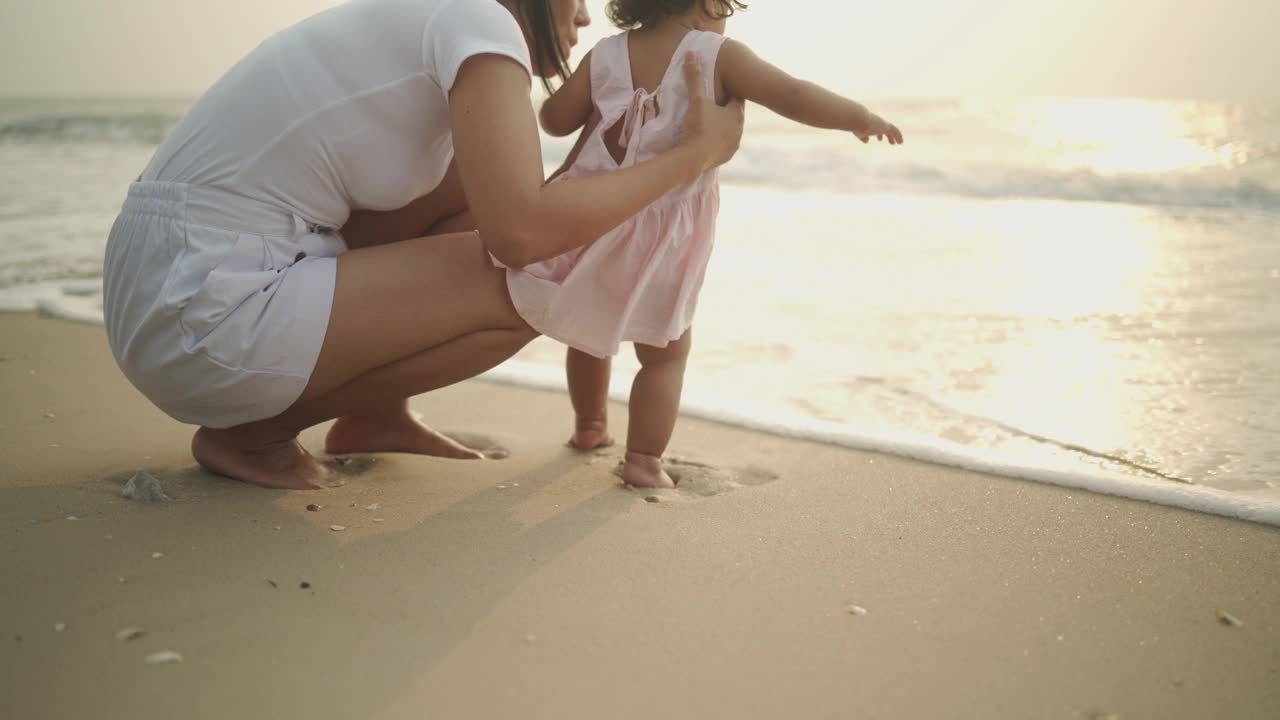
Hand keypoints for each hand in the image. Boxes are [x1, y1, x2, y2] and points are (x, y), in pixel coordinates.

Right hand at [681, 52, 745, 169]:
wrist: (693, 158)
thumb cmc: (698, 126)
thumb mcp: (696, 99)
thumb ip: (695, 77)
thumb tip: (691, 53)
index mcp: (736, 114)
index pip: (736, 98)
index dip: (728, 92)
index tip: (720, 89)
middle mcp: (739, 130)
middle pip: (733, 115)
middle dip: (724, 110)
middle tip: (712, 105)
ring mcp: (734, 145)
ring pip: (729, 131)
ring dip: (721, 126)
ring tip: (708, 122)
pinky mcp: (726, 157)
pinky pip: (723, 145)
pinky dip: (716, 140)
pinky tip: (707, 138)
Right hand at [854, 113, 903, 144]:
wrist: (858, 119)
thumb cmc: (856, 125)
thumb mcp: (858, 132)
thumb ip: (862, 136)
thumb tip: (867, 141)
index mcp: (871, 122)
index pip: (877, 128)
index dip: (879, 134)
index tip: (880, 139)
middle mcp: (877, 122)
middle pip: (885, 128)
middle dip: (888, 135)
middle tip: (891, 142)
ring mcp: (882, 123)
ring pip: (891, 130)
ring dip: (894, 137)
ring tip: (896, 143)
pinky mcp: (886, 126)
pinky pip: (895, 131)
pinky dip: (898, 136)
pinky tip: (900, 142)